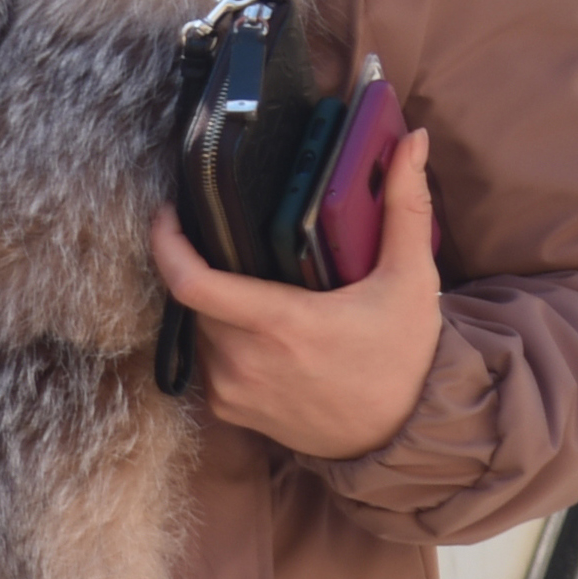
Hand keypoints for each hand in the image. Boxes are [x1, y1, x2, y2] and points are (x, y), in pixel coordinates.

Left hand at [152, 124, 445, 460]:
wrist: (404, 436)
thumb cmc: (406, 357)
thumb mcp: (412, 281)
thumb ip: (406, 208)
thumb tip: (412, 142)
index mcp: (280, 324)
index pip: (192, 282)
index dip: (166, 243)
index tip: (167, 213)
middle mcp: (245, 360)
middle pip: (197, 298)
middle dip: (208, 268)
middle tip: (232, 247)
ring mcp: (231, 389)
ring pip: (199, 330)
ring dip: (217, 307)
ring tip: (254, 288)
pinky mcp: (228, 410)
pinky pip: (207, 361)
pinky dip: (223, 340)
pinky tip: (257, 332)